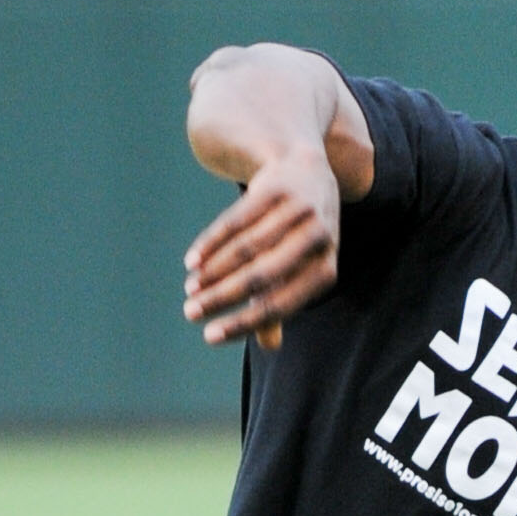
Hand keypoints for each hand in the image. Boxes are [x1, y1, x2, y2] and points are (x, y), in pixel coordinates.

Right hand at [182, 141, 343, 350]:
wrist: (306, 169)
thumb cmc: (301, 235)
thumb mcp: (299, 268)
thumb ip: (282, 302)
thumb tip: (270, 346)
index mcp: (326, 270)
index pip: (281, 305)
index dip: (243, 322)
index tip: (208, 337)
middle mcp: (317, 239)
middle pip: (260, 276)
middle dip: (221, 298)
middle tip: (190, 313)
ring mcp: (297, 210)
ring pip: (245, 248)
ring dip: (212, 272)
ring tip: (190, 288)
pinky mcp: (275, 187)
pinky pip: (236, 220)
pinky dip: (211, 242)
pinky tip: (192, 261)